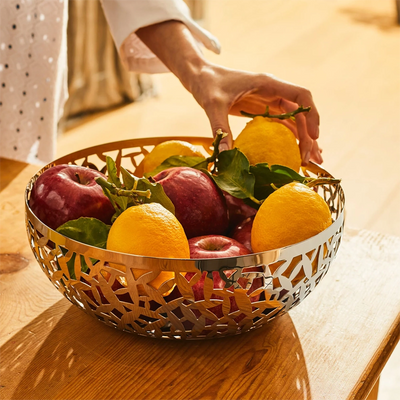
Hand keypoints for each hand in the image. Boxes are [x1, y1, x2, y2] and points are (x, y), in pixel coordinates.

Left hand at [188, 64, 321, 164]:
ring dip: (302, 140)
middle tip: (309, 160)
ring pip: (293, 121)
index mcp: (267, 84)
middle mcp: (273, 92)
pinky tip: (294, 152)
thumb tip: (224, 156)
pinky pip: (280, 125)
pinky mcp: (261, 111)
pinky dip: (289, 138)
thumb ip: (220, 128)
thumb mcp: (213, 105)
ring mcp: (268, 101)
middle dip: (308, 136)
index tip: (315, 136)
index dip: (312, 115)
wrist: (200, 76)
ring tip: (310, 161)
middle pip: (300, 113)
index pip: (301, 95)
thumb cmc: (207, 84)